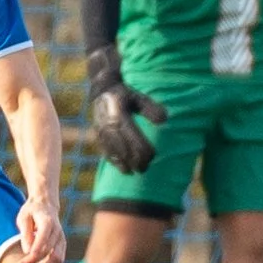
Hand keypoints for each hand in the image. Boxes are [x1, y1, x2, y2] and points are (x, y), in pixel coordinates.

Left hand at [13, 195, 65, 262]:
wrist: (46, 205)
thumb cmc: (31, 212)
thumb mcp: (23, 218)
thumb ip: (25, 233)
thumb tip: (27, 252)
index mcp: (48, 223)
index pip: (43, 242)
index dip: (34, 254)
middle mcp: (58, 232)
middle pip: (51, 253)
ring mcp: (62, 239)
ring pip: (58, 259)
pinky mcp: (62, 245)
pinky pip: (59, 259)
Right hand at [87, 45, 168, 174]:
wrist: (101, 90)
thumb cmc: (125, 94)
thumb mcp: (139, 97)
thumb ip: (151, 108)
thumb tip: (165, 121)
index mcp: (119, 115)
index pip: (133, 137)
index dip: (143, 149)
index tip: (154, 156)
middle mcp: (108, 125)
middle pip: (123, 148)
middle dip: (134, 160)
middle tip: (145, 168)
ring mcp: (101, 131)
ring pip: (113, 152)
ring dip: (124, 164)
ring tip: (135, 172)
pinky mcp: (97, 135)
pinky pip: (105, 151)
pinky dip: (114, 161)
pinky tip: (124, 169)